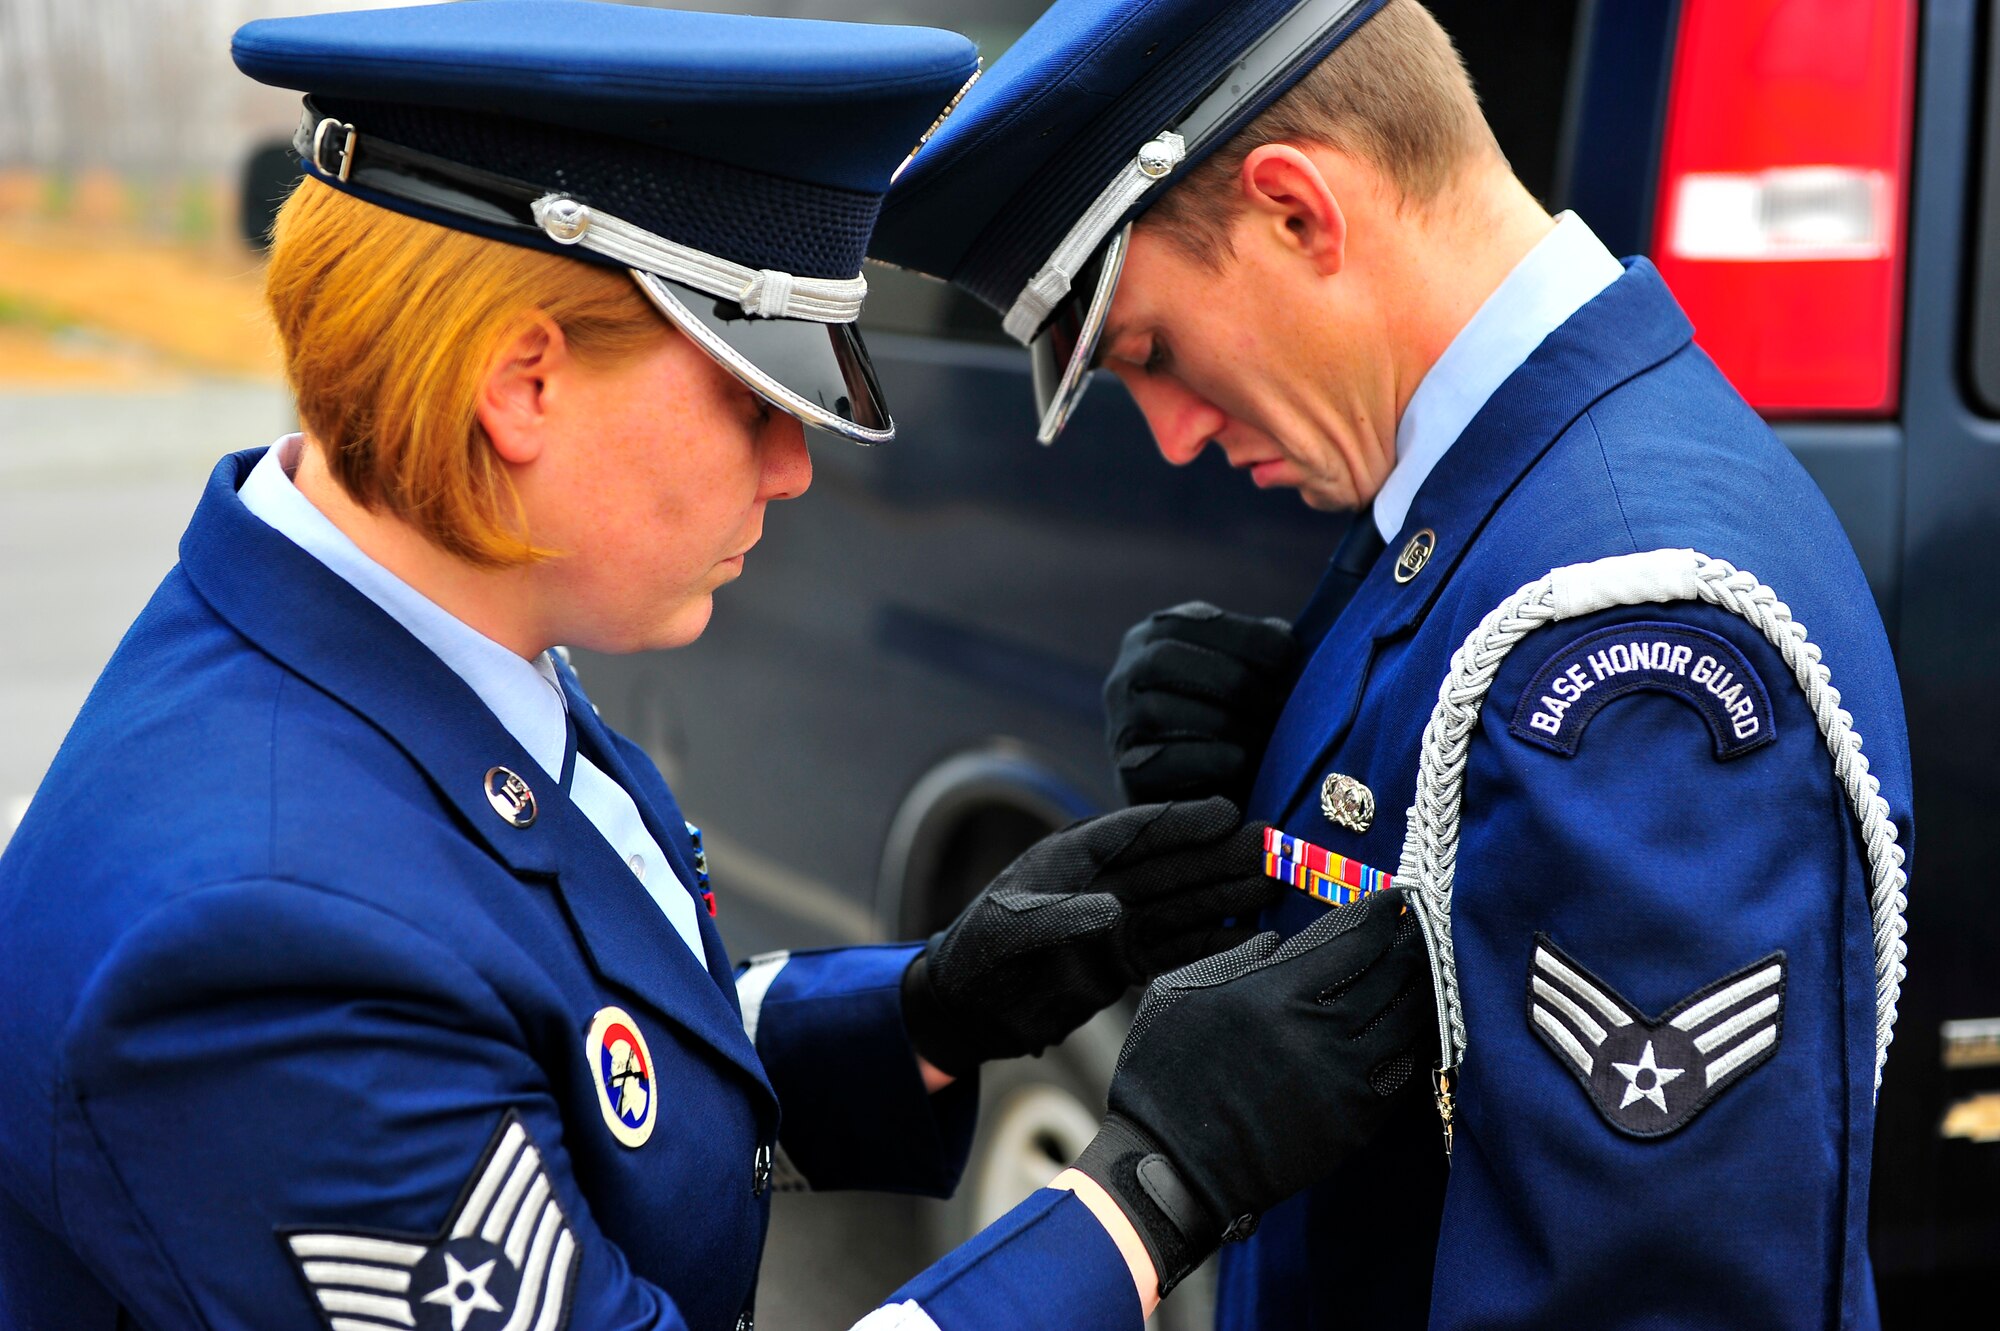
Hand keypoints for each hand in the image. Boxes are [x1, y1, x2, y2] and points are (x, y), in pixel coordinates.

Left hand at [901, 798, 1279, 1077]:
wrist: (970, 1009)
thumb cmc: (981, 957)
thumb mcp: (1013, 933)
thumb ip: (1062, 920)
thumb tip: (1113, 914)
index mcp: (1074, 856)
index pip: (1137, 831)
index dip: (1182, 821)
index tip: (1227, 813)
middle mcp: (1105, 882)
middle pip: (1172, 863)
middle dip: (1222, 855)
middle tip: (1273, 847)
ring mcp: (1119, 921)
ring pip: (1183, 902)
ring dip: (1227, 895)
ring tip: (1274, 884)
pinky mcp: (1126, 959)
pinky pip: (1177, 946)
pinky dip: (1212, 942)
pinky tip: (1250, 936)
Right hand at [1072, 890, 1434, 1294]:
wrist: (1169, 1165)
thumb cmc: (1162, 1073)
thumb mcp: (1178, 993)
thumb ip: (1234, 960)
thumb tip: (1278, 942)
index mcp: (1275, 994)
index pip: (1356, 941)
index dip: (1384, 916)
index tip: (1396, 902)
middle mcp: (1318, 1034)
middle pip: (1393, 976)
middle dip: (1414, 946)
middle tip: (1423, 931)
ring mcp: (1342, 1082)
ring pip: (1408, 1024)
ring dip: (1422, 994)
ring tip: (1427, 975)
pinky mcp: (1353, 1125)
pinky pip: (1404, 1075)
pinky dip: (1414, 1046)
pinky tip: (1413, 1031)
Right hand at [1103, 602, 1297, 806]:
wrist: (1203, 794)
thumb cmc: (1230, 721)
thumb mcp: (1238, 676)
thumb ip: (1255, 651)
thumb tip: (1280, 636)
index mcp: (1151, 639)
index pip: (1186, 622)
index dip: (1242, 635)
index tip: (1289, 657)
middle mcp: (1124, 677)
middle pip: (1163, 658)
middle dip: (1230, 678)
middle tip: (1274, 702)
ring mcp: (1120, 726)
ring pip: (1157, 709)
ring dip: (1223, 722)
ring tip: (1263, 737)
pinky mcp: (1126, 774)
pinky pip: (1159, 761)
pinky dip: (1205, 758)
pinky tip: (1239, 760)